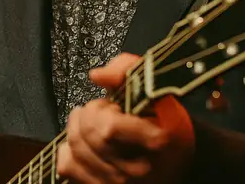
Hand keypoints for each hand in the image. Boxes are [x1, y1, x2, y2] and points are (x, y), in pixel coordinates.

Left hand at [56, 52, 194, 183]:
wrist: (177, 162)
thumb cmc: (168, 127)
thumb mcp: (158, 92)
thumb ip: (129, 71)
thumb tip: (98, 75)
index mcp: (154, 141)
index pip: (108, 126)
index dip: (106, 109)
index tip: (117, 107)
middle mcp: (135, 169)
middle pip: (87, 134)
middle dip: (90, 113)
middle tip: (104, 111)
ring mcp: (117, 183)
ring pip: (74, 148)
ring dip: (78, 127)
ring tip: (93, 122)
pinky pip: (66, 167)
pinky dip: (68, 150)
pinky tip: (83, 143)